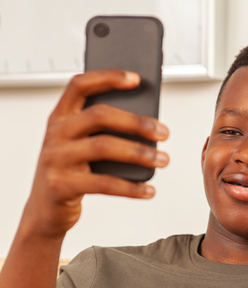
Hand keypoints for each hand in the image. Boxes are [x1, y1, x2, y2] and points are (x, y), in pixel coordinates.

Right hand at [23, 69, 169, 239]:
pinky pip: (104, 184)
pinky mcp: (62, 186)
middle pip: (99, 116)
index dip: (107, 78)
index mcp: (60, 118)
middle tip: (163, 132)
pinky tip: (148, 189)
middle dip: (136, 122)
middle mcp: (56, 134)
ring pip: (104, 147)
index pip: (80, 86)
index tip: (136, 79)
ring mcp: (56, 160)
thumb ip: (100, 131)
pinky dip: (131, 188)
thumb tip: (145, 124)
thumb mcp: (77, 145)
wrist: (44, 210)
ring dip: (139, 153)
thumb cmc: (69, 173)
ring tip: (162, 159)